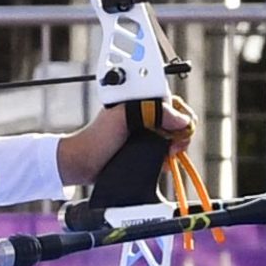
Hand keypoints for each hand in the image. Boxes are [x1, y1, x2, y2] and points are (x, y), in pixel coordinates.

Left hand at [57, 97, 194, 186]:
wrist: (84, 163)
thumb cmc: (97, 137)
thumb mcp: (124, 117)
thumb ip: (152, 111)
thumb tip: (182, 120)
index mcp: (142, 102)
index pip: (174, 104)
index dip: (182, 116)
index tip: (179, 130)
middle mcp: (147, 116)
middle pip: (178, 123)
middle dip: (180, 135)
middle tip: (172, 147)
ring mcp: (147, 134)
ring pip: (174, 139)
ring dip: (175, 149)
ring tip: (166, 156)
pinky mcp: (145, 151)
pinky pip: (167, 154)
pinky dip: (169, 159)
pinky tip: (163, 164)